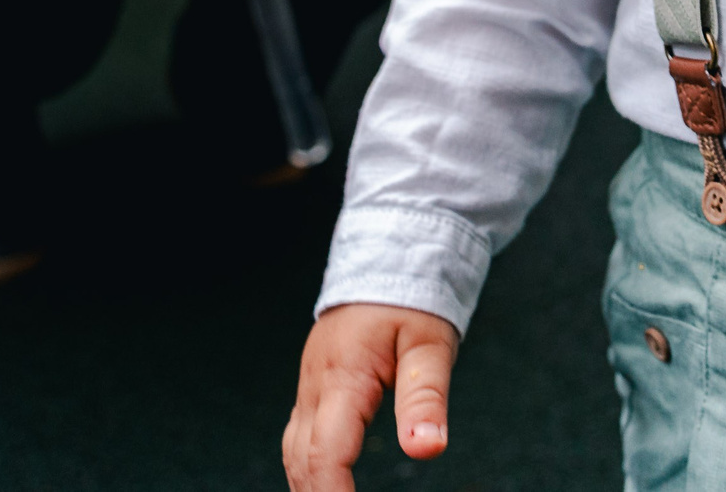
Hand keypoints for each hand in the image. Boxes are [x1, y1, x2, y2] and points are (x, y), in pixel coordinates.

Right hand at [284, 304, 457, 490]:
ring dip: (307, 487)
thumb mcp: (431, 342)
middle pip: (303, 461)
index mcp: (342, 377)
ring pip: (294, 452)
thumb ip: (426, 397)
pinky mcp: (314, 386)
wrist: (386, 255)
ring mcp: (309, 386)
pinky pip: (299, 438)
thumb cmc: (411, 296)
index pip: (327, 454)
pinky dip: (307, 469)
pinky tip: (320, 486)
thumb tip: (428, 451)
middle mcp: (315, 386)